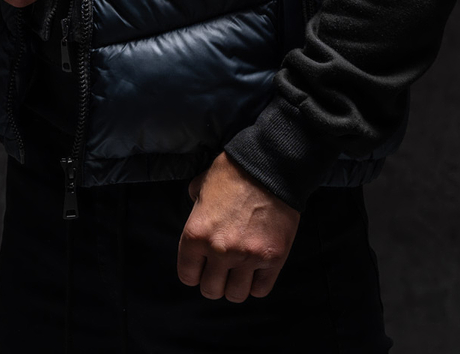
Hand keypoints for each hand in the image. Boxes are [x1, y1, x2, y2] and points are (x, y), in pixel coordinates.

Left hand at [177, 151, 299, 302]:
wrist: (270, 165)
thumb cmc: (233, 171)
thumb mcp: (202, 183)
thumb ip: (194, 202)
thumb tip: (195, 207)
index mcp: (196, 234)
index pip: (187, 276)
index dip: (195, 272)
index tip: (203, 265)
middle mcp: (219, 250)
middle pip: (211, 290)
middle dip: (215, 281)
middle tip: (223, 269)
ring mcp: (247, 256)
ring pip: (236, 295)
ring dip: (236, 285)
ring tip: (240, 271)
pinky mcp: (272, 258)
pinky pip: (261, 290)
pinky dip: (258, 283)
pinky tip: (257, 269)